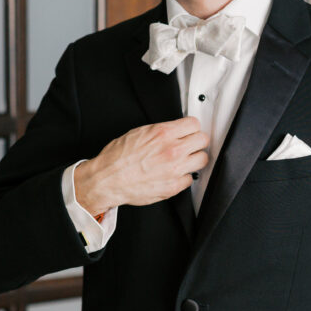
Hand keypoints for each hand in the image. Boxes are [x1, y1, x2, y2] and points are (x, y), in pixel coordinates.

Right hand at [74, 117, 208, 214]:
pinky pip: (190, 179)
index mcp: (163, 134)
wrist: (107, 180)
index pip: (194, 124)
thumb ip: (161, 131)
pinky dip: (184, 177)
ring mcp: (175, 169)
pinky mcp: (173, 187)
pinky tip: (174, 174)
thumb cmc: (117, 158)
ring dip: (194, 158)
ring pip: (202, 159)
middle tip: (189, 145)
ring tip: (185, 160)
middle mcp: (172, 150)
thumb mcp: (138, 133)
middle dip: (196, 141)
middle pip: (203, 140)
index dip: (191, 127)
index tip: (189, 131)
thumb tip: (174, 131)